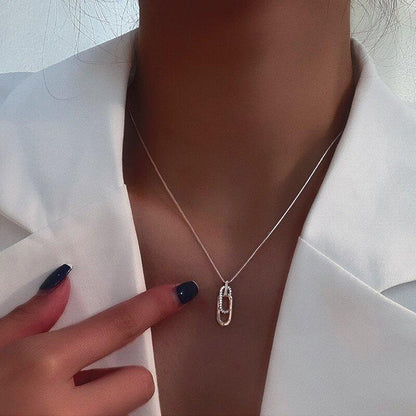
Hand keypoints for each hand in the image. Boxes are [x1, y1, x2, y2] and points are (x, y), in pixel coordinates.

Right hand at [0, 264, 198, 415]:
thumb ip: (27, 317)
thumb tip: (64, 281)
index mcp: (41, 367)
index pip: (116, 327)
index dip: (154, 306)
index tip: (183, 292)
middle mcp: (66, 410)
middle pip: (139, 383)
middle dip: (122, 379)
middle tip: (87, 379)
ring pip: (122, 415)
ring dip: (104, 406)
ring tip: (63, 406)